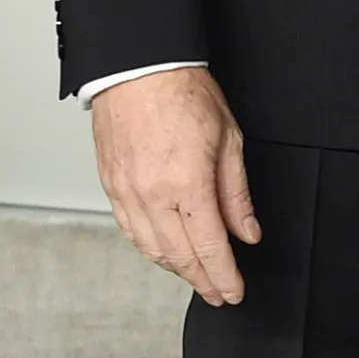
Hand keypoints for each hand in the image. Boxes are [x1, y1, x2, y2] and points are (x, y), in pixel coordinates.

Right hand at [91, 66, 261, 304]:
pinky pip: (130, 232)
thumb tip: (247, 231)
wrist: (139, 65)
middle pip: (180, 257)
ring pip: (152, 250)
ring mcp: (127, 193)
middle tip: (218, 292)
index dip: (224, 277)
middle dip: (203, 281)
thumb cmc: (183, 90)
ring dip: (176, 269)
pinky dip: (150, 248)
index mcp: (187, 182)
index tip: (234, 291)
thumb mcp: (228, 136)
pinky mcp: (111, 187)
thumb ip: (236, 192)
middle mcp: (153, 195)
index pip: (210, 248)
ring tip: (196, 275)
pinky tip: (164, 250)